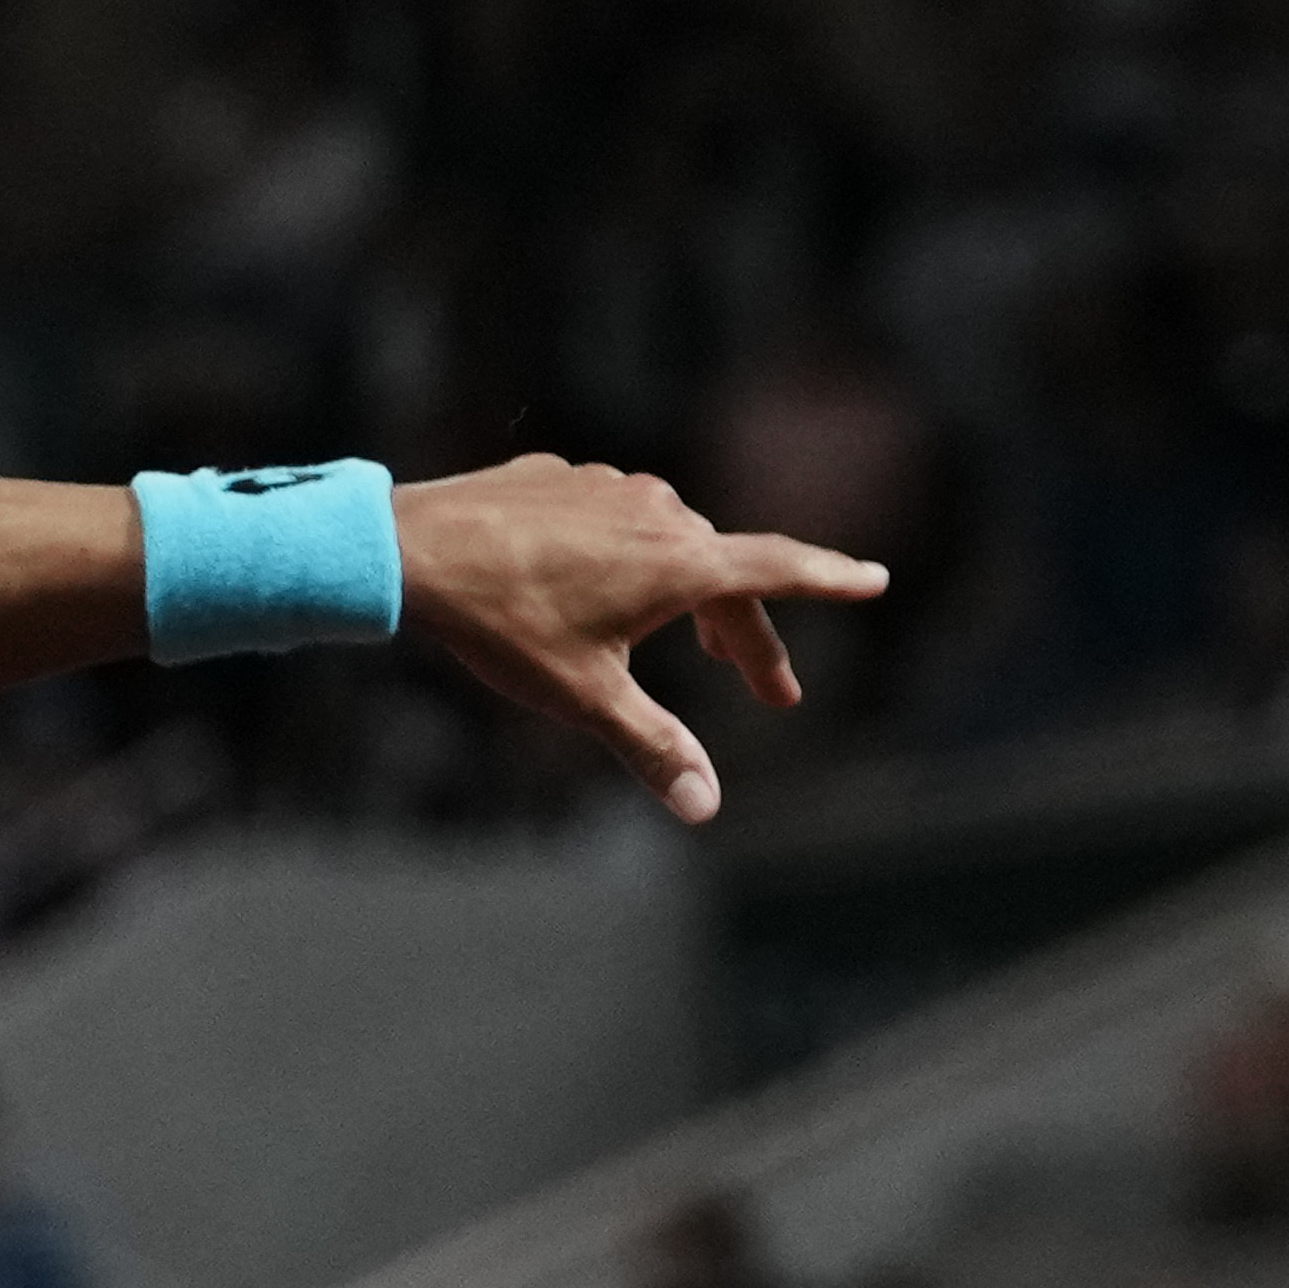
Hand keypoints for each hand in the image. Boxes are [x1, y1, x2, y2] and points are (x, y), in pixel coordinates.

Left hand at [389, 457, 891, 826]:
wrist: (413, 551)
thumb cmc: (503, 624)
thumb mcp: (585, 698)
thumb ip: (654, 747)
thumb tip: (706, 809)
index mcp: (680, 561)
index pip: (779, 570)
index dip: (832, 579)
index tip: (875, 580)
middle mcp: (659, 511)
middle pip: (727, 573)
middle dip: (748, 639)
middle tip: (769, 693)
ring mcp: (610, 487)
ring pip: (673, 545)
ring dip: (693, 594)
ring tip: (695, 644)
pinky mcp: (565, 479)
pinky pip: (617, 522)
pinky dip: (633, 560)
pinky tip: (604, 590)